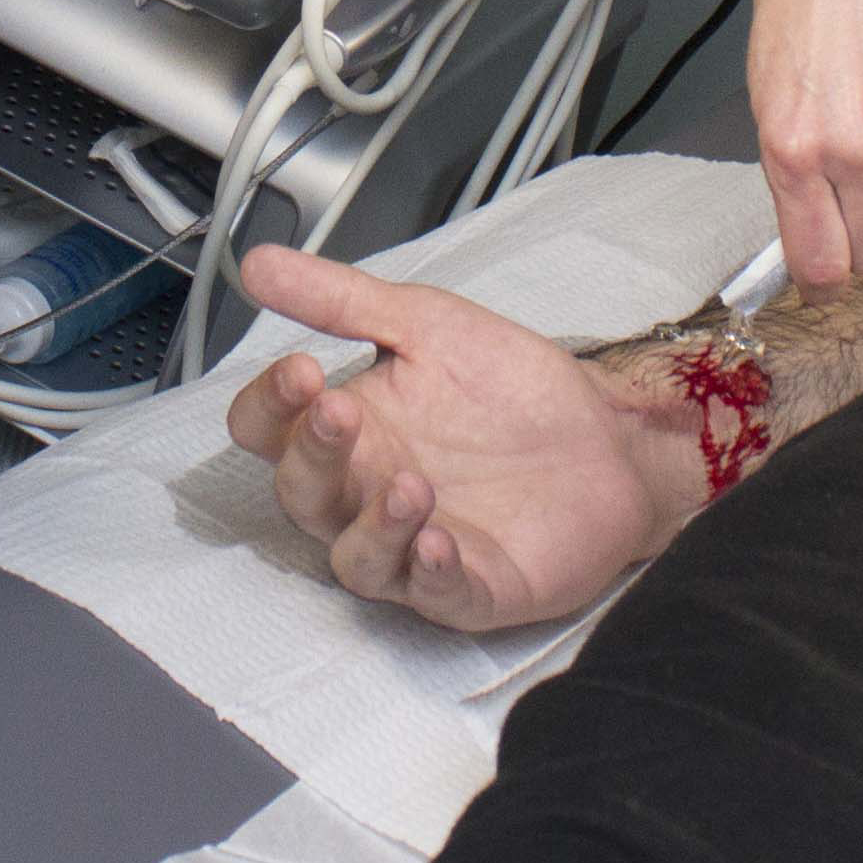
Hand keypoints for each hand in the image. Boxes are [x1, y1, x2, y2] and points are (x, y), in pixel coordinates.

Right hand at [222, 248, 692, 632]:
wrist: (605, 431)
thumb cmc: (507, 385)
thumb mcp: (421, 324)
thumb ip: (338, 299)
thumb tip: (257, 265)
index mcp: (349, 431)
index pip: (268, 433)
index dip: (268, 406)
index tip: (300, 369)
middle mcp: (368, 493)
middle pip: (302, 497)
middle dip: (310, 457)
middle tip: (336, 410)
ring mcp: (416, 546)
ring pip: (358, 562)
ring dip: (372, 527)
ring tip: (410, 483)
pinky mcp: (475, 587)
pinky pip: (435, 597)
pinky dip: (430, 574)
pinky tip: (440, 541)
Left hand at [746, 0, 862, 289]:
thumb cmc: (797, 15)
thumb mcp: (765, 99)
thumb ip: (790, 171)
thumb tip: (811, 228)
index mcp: (790, 152)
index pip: (819, 262)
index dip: (822, 285)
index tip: (824, 285)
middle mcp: (849, 155)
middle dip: (860, 251)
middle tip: (852, 225)